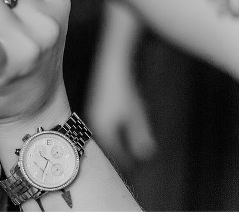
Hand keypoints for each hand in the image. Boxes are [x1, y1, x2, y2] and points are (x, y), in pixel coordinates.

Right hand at [86, 54, 155, 168]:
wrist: (111, 68)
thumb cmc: (125, 93)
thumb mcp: (137, 116)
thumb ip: (140, 137)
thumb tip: (146, 155)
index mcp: (103, 129)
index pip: (115, 152)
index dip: (126, 161)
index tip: (136, 170)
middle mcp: (94, 124)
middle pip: (108, 145)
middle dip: (119, 154)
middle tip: (130, 164)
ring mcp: (92, 114)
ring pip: (104, 135)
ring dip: (115, 143)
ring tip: (125, 150)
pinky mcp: (94, 107)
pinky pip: (102, 127)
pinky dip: (112, 133)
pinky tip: (118, 131)